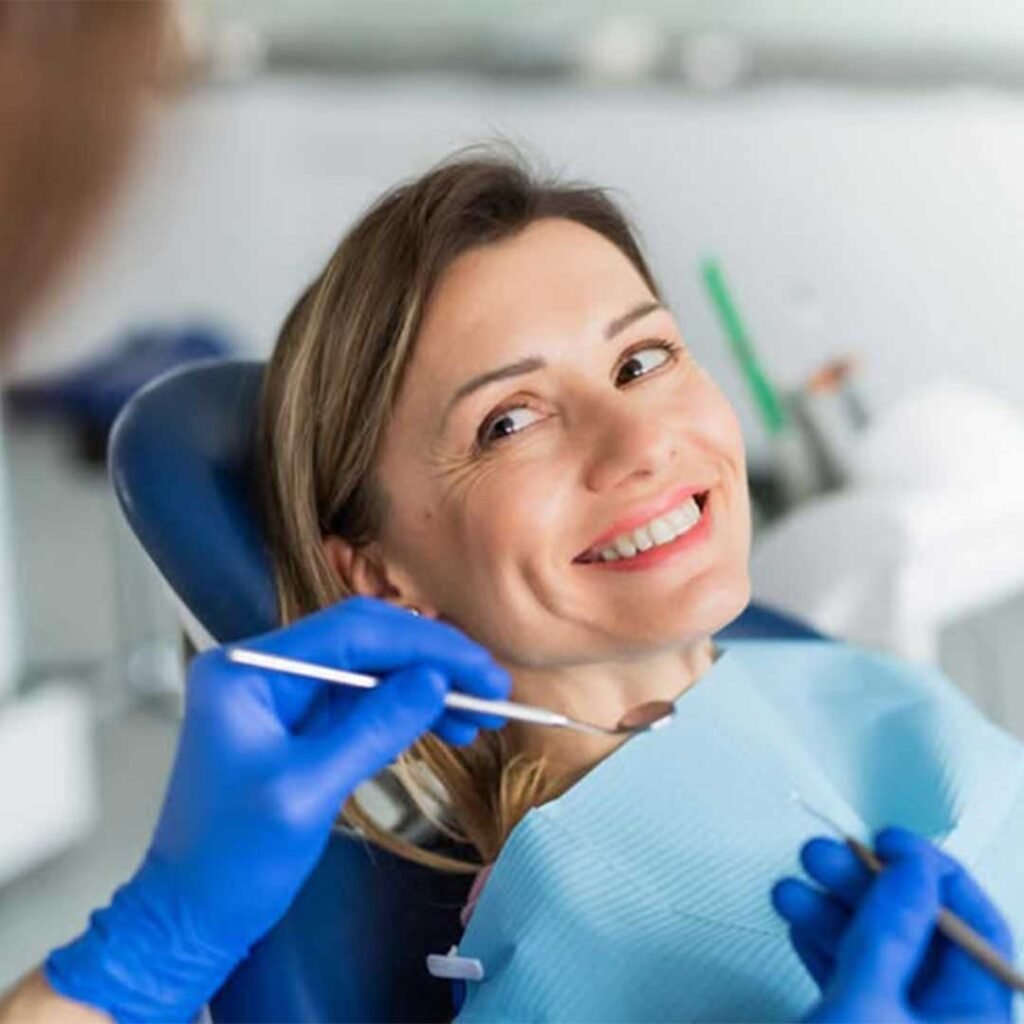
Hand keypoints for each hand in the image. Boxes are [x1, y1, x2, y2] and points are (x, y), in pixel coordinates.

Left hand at [45, 596, 510, 1022]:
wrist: (191, 915)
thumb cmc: (231, 860)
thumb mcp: (307, 791)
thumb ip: (373, 728)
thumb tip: (436, 680)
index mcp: (249, 668)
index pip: (352, 631)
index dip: (425, 644)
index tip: (480, 669)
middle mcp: (266, 667)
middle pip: (366, 641)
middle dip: (433, 661)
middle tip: (491, 689)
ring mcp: (284, 694)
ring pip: (374, 670)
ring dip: (428, 688)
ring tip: (481, 716)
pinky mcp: (302, 723)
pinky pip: (366, 702)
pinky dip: (409, 712)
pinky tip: (449, 727)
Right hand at [772, 827, 1013, 1022]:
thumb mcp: (866, 1009)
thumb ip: (888, 935)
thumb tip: (910, 872)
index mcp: (974, 1021)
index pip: (975, 928)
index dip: (933, 875)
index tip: (889, 843)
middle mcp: (943, 1023)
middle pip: (917, 932)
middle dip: (863, 887)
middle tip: (826, 857)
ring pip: (877, 952)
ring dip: (831, 912)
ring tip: (794, 890)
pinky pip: (852, 976)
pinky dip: (823, 946)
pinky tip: (800, 924)